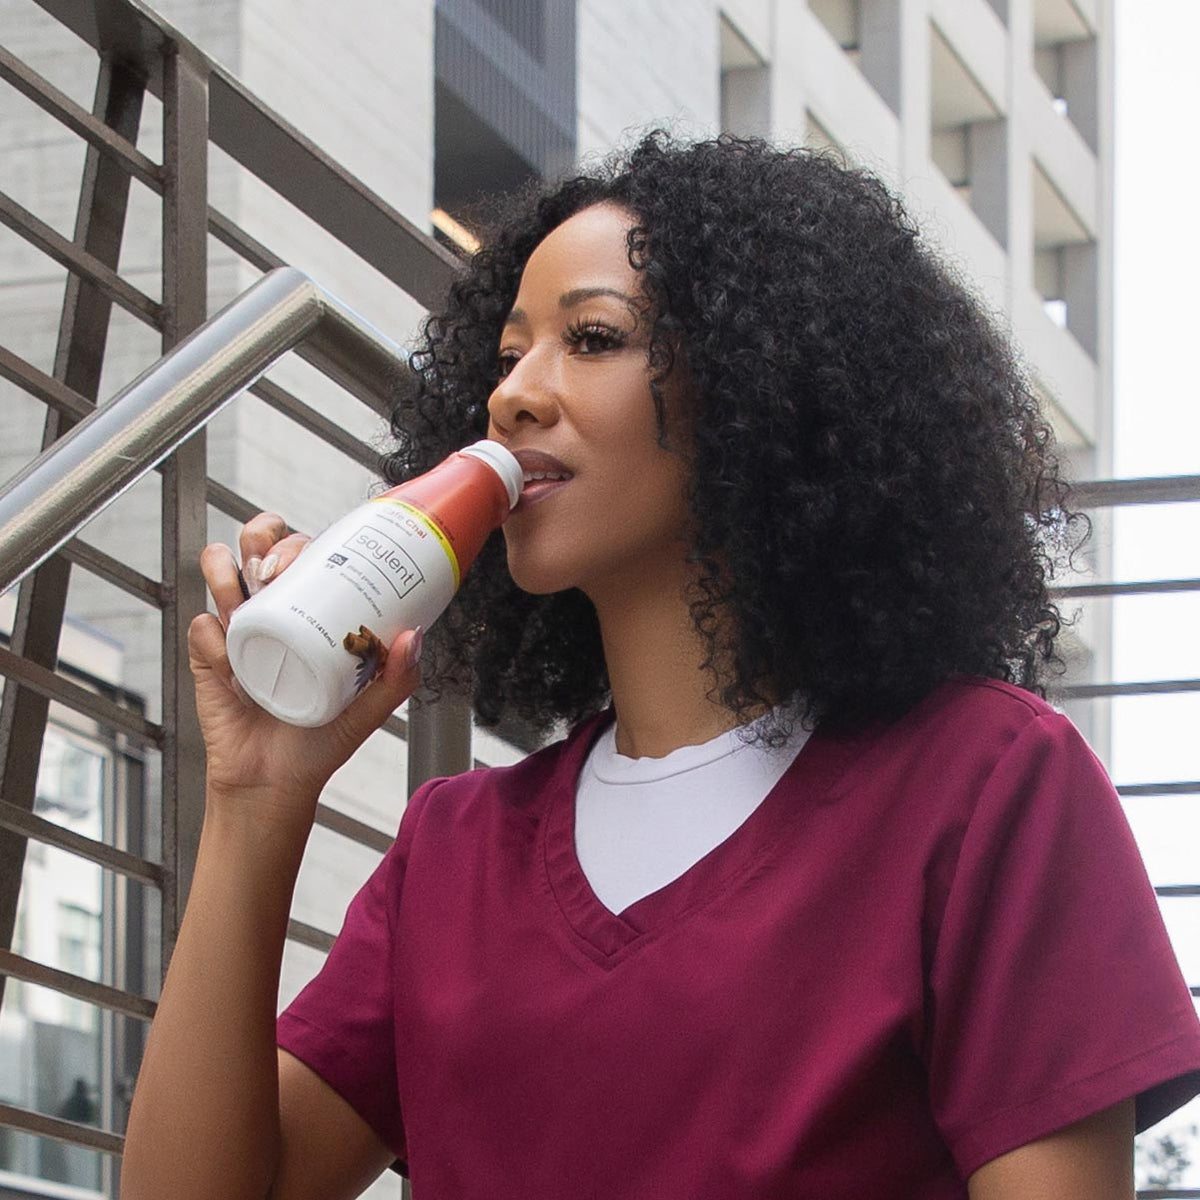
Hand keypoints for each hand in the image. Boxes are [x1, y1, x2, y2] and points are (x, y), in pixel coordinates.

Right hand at [188, 513, 422, 815]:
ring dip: (225, 573)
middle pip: (257, 547)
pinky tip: (230, 661)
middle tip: (273, 568)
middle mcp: (271, 611)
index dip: (299, 542)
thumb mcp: (367, 709)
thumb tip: (414, 636)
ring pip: (220, 574)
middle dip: (260, 538)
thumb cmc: (322, 743)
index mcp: (309, 612)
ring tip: (243, 596)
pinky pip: (201, 629)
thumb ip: (395, 678)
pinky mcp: (206, 659)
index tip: (304, 557)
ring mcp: (236, 631)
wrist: (276, 784)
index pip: (303, 555)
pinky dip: (212, 637)